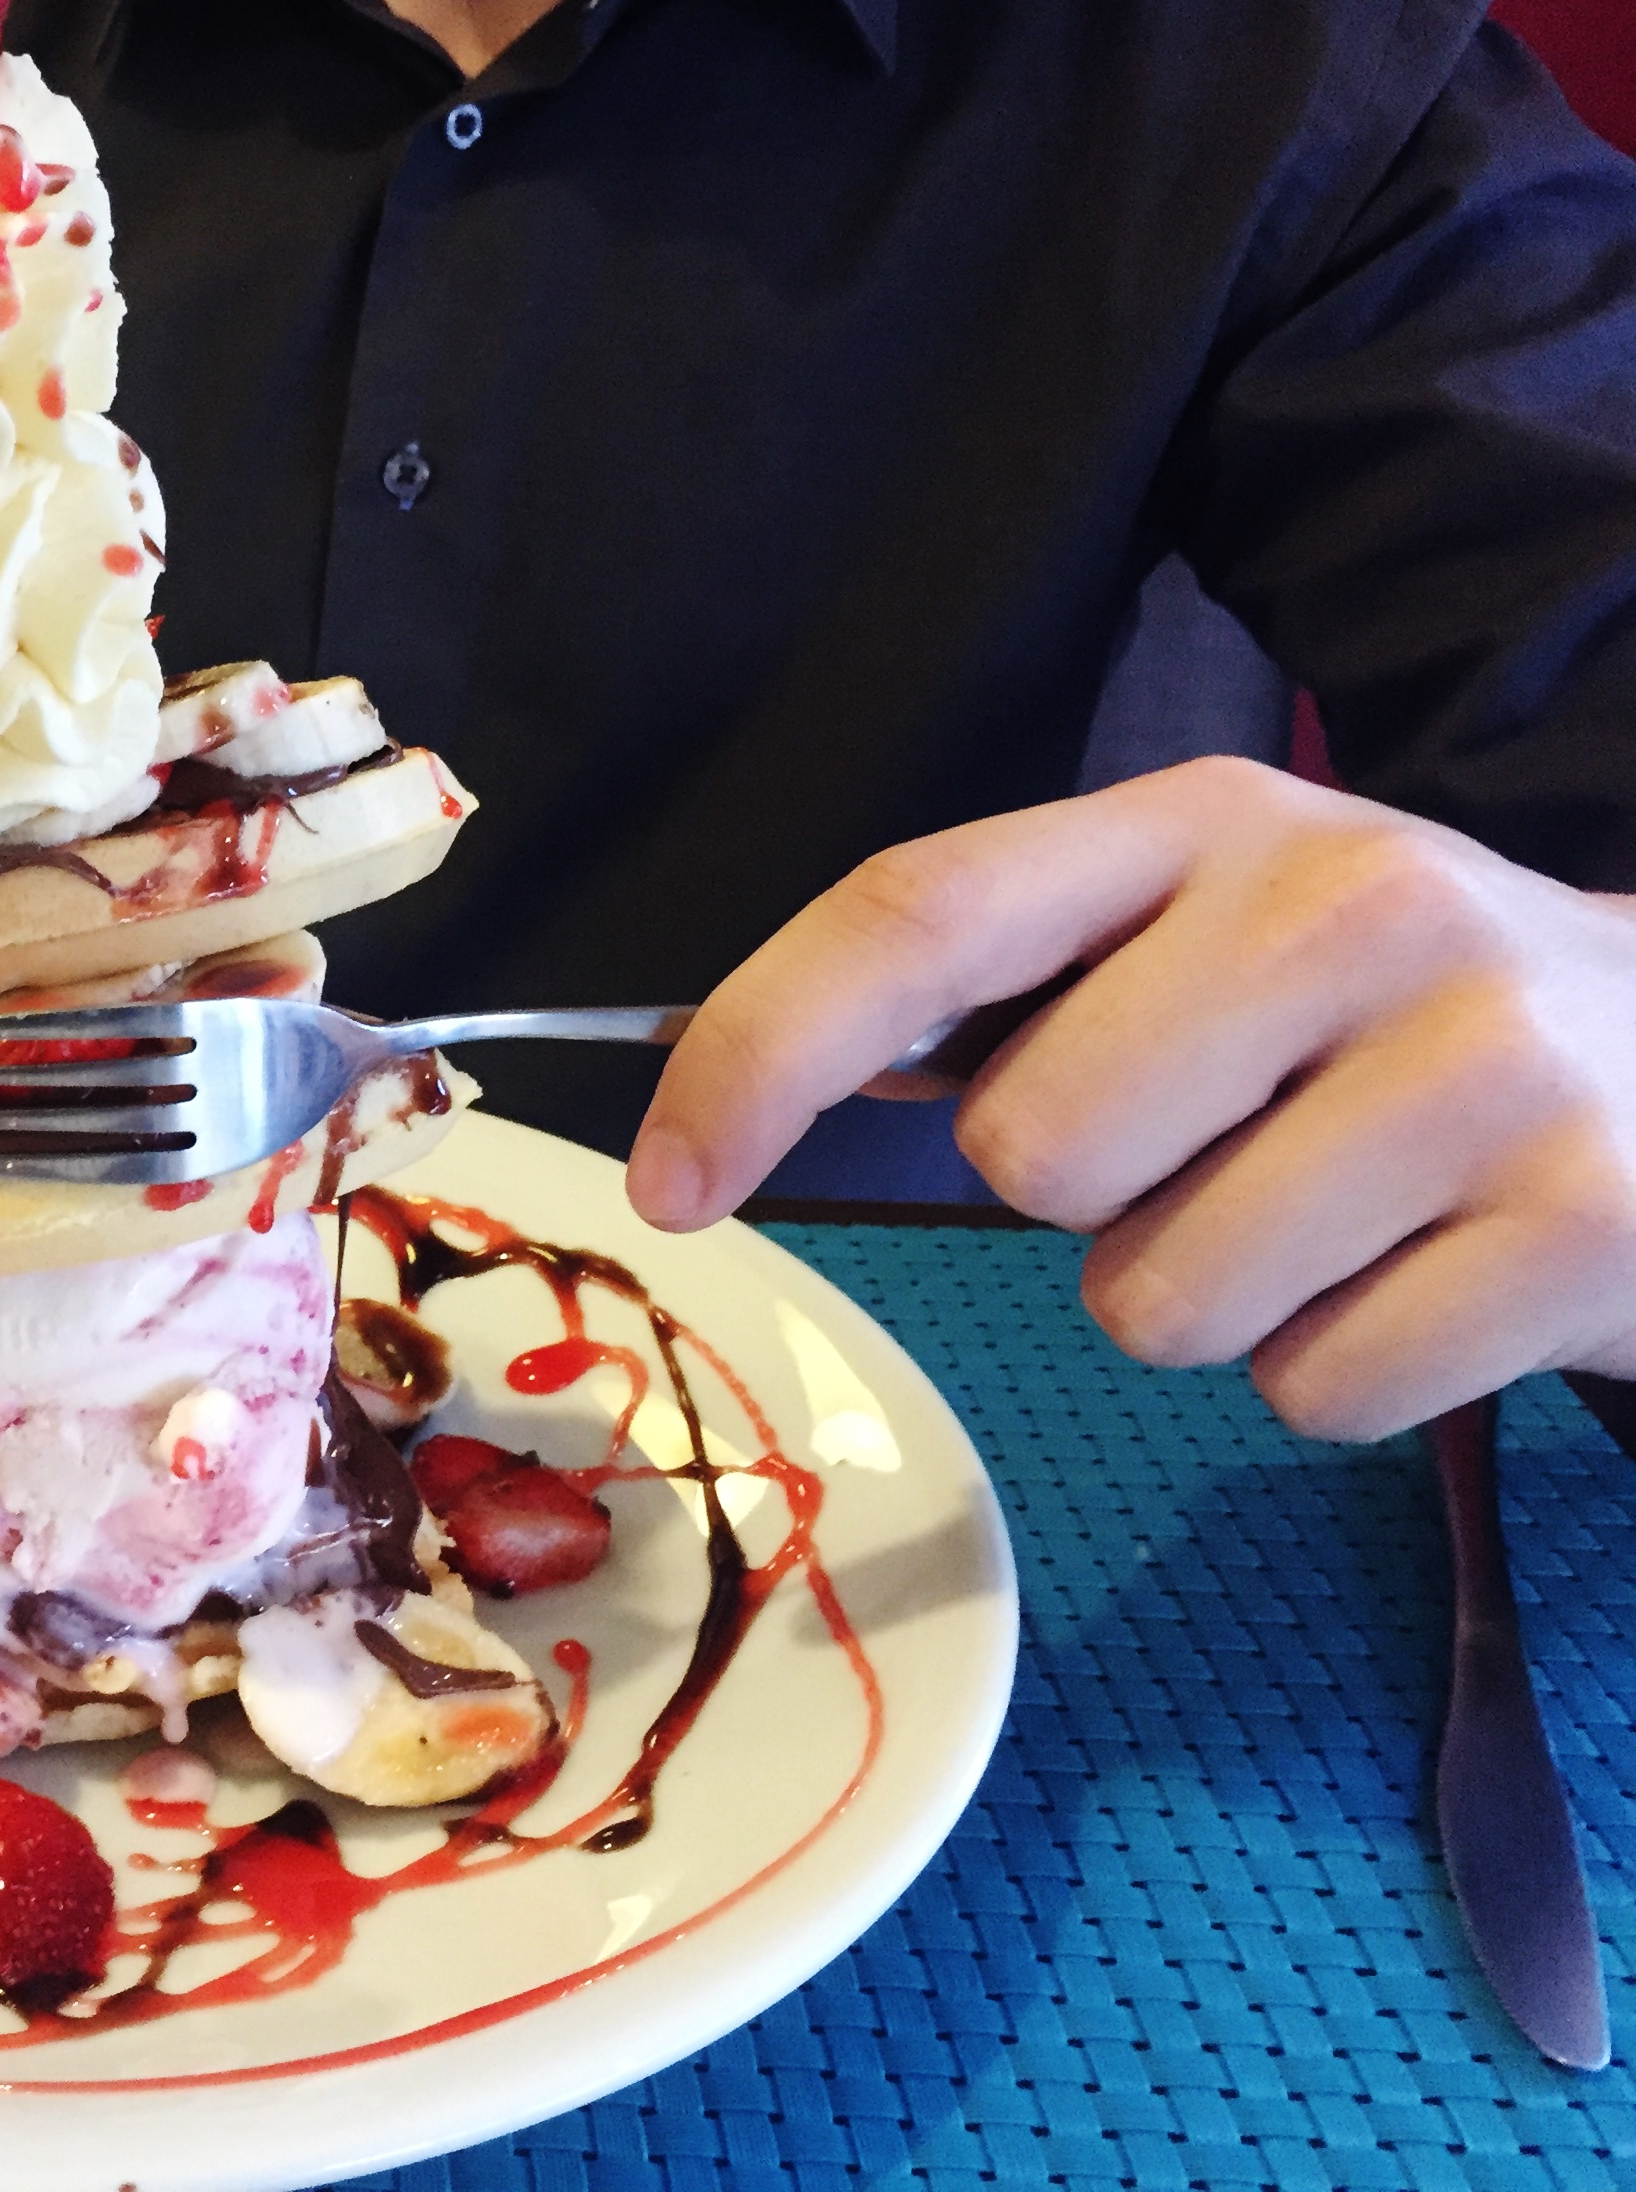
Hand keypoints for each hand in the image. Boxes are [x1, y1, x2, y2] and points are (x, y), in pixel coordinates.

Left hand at [626, 756, 1635, 1439]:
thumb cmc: (1393, 1015)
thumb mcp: (1220, 934)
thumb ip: (1018, 986)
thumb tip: (726, 1103)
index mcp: (1207, 822)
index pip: (918, 910)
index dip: (759, 1052)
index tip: (668, 1181)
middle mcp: (1346, 905)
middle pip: (1028, 1153)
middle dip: (1087, 1200)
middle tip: (1229, 1146)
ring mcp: (1479, 1066)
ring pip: (1154, 1299)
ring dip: (1212, 1296)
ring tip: (1342, 1209)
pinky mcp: (1576, 1232)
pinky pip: (1309, 1391)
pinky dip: (1339, 1372)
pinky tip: (1434, 1273)